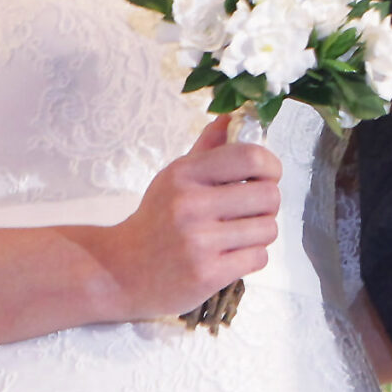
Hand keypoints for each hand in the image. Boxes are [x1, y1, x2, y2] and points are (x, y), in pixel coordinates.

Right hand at [103, 116, 280, 317]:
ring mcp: (199, 242)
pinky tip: (232, 254)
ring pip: (268, 229)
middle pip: (268, 195)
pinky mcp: (207, 274)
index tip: (268, 174)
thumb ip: (207, 148)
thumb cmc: (155, 220)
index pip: (250, 157)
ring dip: (260, 232)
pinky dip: (251, 256)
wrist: (119, 271)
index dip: (271, 165)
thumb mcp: (173, 178)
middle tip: (253, 209)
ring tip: (239, 233)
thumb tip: (232, 116)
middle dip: (268, 203)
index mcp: (185, 174)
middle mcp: (191, 205)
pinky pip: (259, 257)